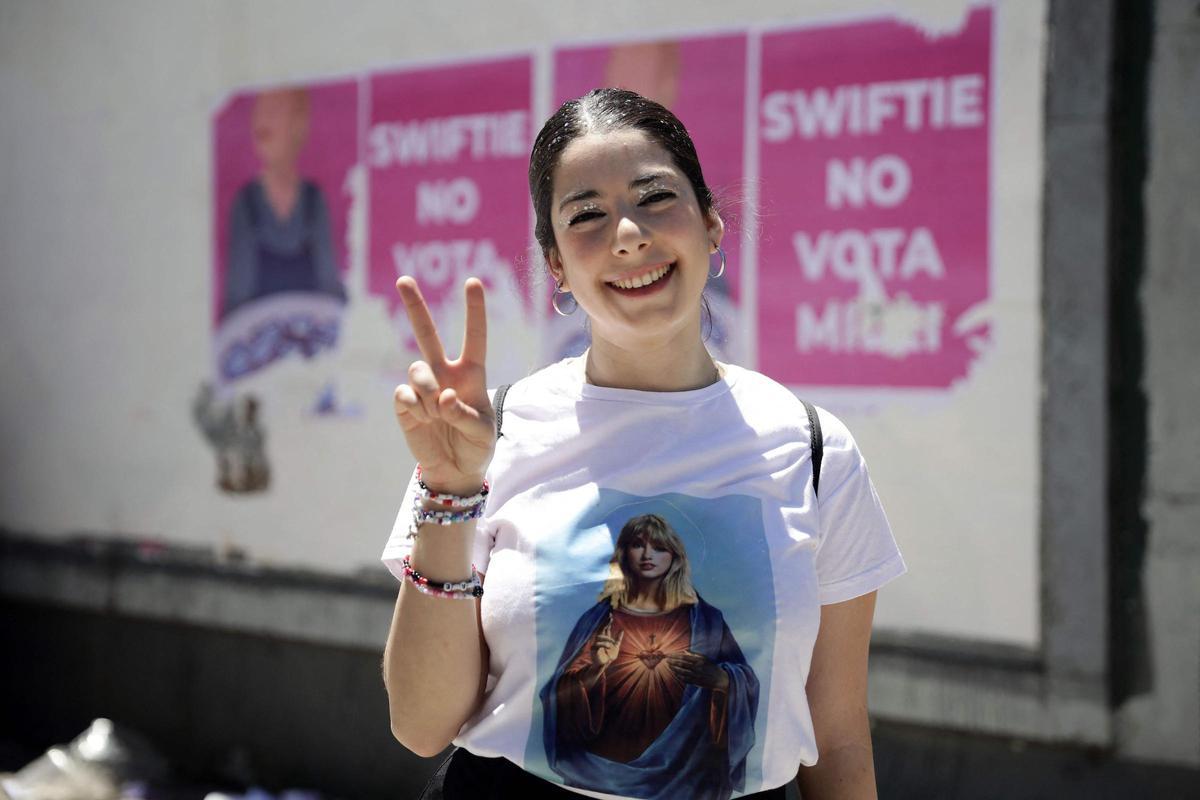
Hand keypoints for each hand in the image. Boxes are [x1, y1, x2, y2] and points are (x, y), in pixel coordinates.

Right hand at [392, 277, 493, 494]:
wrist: (454, 471)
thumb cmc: (476, 447)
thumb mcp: (482, 433)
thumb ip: (464, 414)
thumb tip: (442, 397)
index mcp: (471, 375)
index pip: (474, 337)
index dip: (474, 310)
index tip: (472, 281)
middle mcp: (444, 374)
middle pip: (427, 334)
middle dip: (415, 307)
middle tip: (404, 279)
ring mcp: (423, 388)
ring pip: (416, 368)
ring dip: (428, 390)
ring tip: (437, 412)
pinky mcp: (405, 405)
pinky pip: (404, 394)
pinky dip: (415, 407)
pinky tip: (423, 419)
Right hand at [590, 616, 623, 667]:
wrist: (605, 665)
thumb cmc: (609, 656)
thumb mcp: (616, 646)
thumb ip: (618, 638)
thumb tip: (622, 629)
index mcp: (605, 638)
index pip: (605, 628)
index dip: (607, 622)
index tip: (610, 615)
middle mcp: (599, 639)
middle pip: (601, 629)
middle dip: (605, 623)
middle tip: (609, 617)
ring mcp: (595, 643)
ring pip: (600, 636)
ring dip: (607, 639)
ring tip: (611, 645)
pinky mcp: (593, 649)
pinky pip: (597, 644)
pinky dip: (604, 644)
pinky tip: (609, 647)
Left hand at [666, 651, 729, 690]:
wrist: (719, 679)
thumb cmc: (711, 666)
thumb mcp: (704, 658)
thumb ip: (694, 654)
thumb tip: (684, 651)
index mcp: (699, 661)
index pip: (684, 657)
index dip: (675, 656)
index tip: (669, 654)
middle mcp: (697, 668)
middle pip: (682, 664)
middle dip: (672, 662)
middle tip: (666, 660)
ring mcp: (696, 676)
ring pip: (682, 672)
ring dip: (674, 669)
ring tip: (668, 666)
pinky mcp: (696, 682)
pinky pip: (685, 679)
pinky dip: (679, 676)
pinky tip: (674, 673)